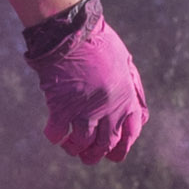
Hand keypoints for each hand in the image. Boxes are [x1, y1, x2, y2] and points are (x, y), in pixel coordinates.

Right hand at [25, 0, 148, 163]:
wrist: (73, 32)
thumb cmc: (99, 42)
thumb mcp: (124, 63)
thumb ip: (130, 86)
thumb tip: (134, 107)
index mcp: (126, 97)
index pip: (131, 132)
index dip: (123, 147)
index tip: (115, 154)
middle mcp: (109, 108)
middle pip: (106, 143)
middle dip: (97, 154)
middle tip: (88, 156)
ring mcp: (85, 109)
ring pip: (82, 143)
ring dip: (75, 148)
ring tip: (70, 146)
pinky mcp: (62, 107)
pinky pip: (58, 133)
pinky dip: (56, 137)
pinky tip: (54, 133)